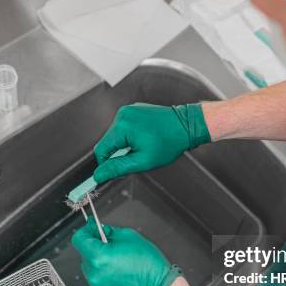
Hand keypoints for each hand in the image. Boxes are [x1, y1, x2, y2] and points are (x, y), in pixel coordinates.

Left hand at [71, 217, 181, 285]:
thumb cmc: (148, 264)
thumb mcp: (129, 237)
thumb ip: (109, 231)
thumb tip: (97, 229)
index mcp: (99, 257)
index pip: (79, 239)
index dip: (86, 231)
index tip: (92, 230)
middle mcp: (94, 274)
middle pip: (85, 254)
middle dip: (96, 248)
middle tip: (112, 247)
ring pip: (91, 267)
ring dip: (100, 262)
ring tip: (118, 263)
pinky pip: (97, 280)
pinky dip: (104, 275)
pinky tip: (119, 274)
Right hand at [93, 103, 210, 183]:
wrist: (186, 126)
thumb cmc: (169, 143)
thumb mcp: (143, 161)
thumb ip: (118, 168)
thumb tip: (99, 174)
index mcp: (123, 126)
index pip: (101, 150)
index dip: (105, 164)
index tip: (113, 172)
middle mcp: (122, 115)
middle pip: (108, 142)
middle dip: (118, 154)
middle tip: (136, 159)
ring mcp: (128, 111)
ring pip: (115, 136)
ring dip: (124, 146)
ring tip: (143, 147)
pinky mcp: (133, 110)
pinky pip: (123, 128)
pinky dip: (129, 137)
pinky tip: (145, 139)